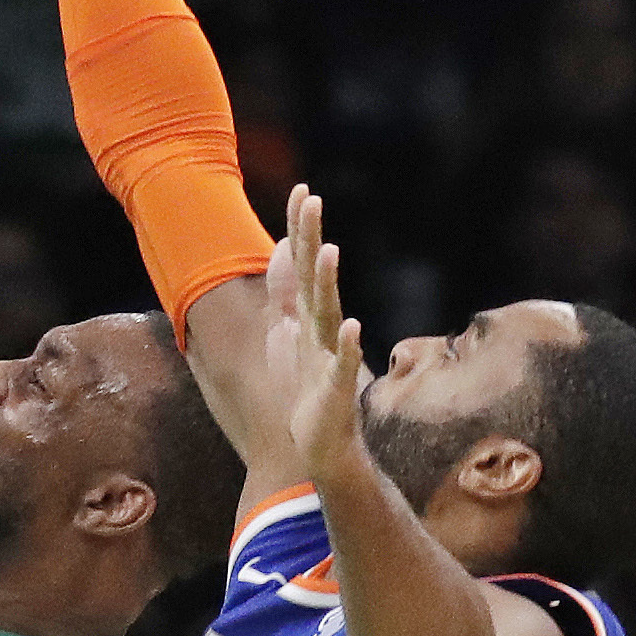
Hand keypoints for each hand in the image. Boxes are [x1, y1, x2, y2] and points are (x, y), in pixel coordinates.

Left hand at [275, 185, 367, 487]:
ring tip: (328, 251)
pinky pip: (341, 364)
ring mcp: (330, 357)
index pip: (303, 265)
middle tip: (311, 200)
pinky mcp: (334, 390)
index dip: (301, 230)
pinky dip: (347, 346)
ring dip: (328, 283)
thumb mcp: (291, 333)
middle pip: (315, 278)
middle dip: (312, 240)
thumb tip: (285, 248)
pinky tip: (350, 325)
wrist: (323, 446)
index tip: (300, 189)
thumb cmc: (308, 390)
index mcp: (309, 317)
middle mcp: (323, 330)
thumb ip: (287, 291)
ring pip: (328, 314)